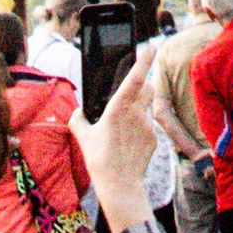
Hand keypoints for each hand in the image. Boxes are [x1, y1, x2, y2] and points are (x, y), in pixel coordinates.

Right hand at [72, 48, 155, 232]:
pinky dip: (142, 126)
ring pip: (149, 105)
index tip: (151, 46)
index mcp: (118, 108)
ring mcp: (147, 125)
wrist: (120, 185)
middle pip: (147, 87)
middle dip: (142, 85)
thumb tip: (78, 111)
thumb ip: (78, 119)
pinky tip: (130, 140)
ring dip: (141, 105)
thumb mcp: (83, 137)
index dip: (144, 59)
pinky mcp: (154, 138)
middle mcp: (136, 113)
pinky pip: (149, 124)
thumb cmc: (99, 160)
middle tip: (132, 92)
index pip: (135, 77)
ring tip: (128, 121)